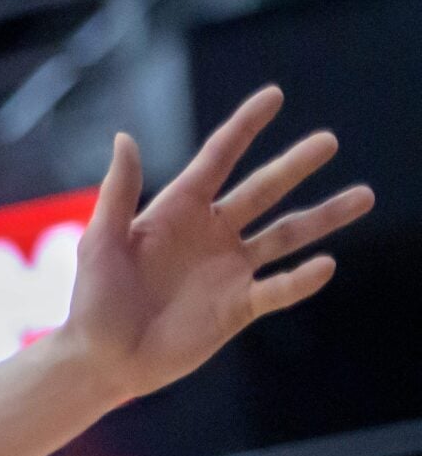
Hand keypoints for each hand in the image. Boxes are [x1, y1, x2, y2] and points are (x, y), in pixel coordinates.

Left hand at [61, 85, 372, 401]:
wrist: (101, 360)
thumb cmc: (93, 299)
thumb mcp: (101, 241)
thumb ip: (118, 192)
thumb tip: (124, 136)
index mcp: (176, 210)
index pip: (217, 159)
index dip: (245, 127)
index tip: (274, 95)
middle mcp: (210, 233)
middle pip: (262, 190)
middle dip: (294, 165)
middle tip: (329, 141)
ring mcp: (229, 270)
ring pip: (285, 235)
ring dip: (323, 217)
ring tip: (363, 196)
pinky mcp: (239, 307)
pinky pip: (279, 289)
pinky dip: (301, 279)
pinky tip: (324, 264)